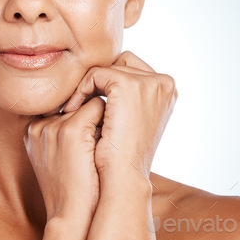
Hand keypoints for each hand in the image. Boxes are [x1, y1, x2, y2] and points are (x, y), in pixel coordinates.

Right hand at [24, 97, 104, 224]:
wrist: (72, 218)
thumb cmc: (72, 191)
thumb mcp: (56, 159)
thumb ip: (60, 135)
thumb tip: (86, 112)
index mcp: (33, 131)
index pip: (63, 109)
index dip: (80, 125)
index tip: (84, 150)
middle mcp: (39, 125)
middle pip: (76, 105)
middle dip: (90, 122)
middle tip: (90, 154)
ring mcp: (54, 126)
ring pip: (88, 103)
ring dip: (100, 123)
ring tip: (95, 153)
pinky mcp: (72, 130)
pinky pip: (99, 107)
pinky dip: (108, 123)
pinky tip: (103, 148)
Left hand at [61, 50, 177, 184]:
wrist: (123, 177)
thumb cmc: (124, 154)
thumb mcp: (133, 119)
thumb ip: (129, 96)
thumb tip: (108, 80)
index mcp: (168, 89)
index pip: (132, 68)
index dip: (110, 82)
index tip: (91, 101)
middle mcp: (164, 82)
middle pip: (121, 63)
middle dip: (100, 80)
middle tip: (80, 102)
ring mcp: (148, 82)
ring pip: (107, 68)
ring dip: (88, 86)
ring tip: (74, 108)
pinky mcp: (127, 84)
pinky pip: (94, 74)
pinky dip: (80, 90)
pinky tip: (71, 110)